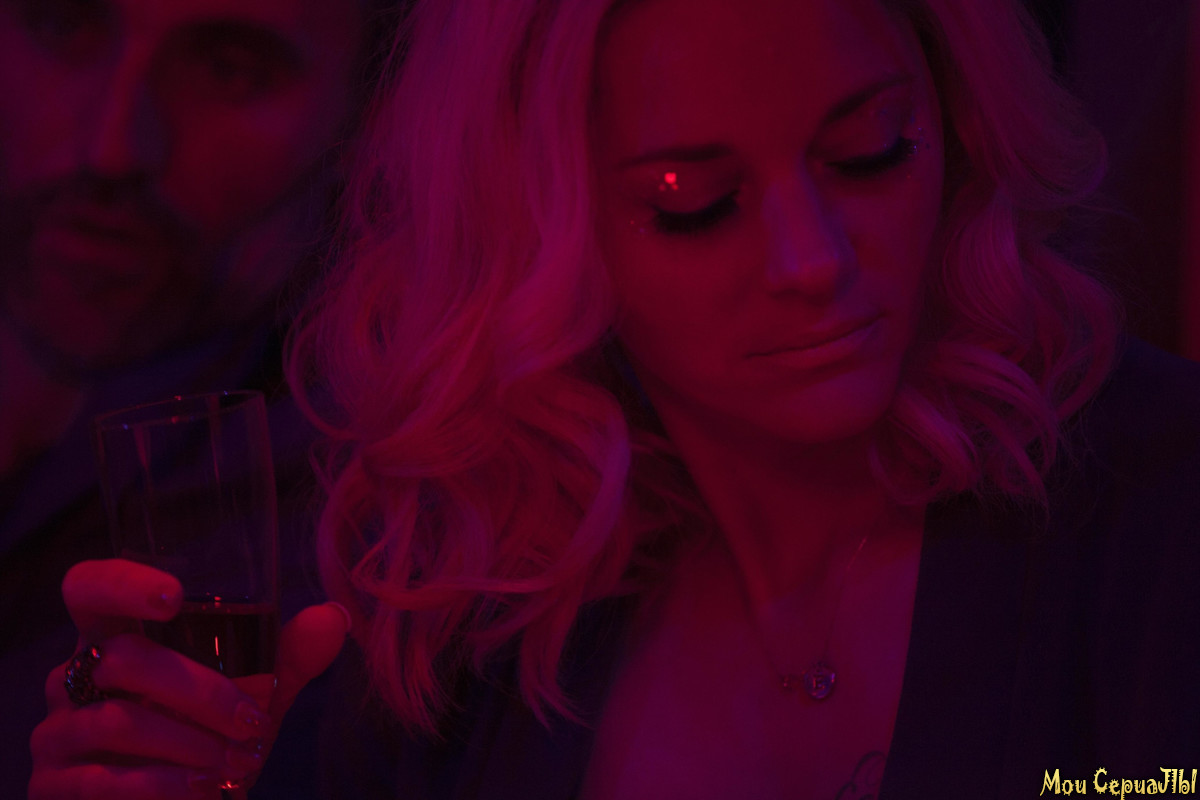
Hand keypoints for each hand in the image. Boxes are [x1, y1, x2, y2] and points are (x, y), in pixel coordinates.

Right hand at [29, 559, 349, 799]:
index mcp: (116, 634)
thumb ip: (289, 654)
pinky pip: (103, 781)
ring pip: (117, 721)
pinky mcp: (53, 785)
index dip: (121, 583)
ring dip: (189, 741)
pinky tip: (202, 787)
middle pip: (123, 658)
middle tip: (252, 719)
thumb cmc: (209, 733)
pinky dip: (163, 784)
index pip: (89, 587)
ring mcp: (56, 731)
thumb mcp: (255, 692)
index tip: (174, 597)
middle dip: (199, 690)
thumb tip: (333, 617)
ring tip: (237, 759)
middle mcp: (74, 674)